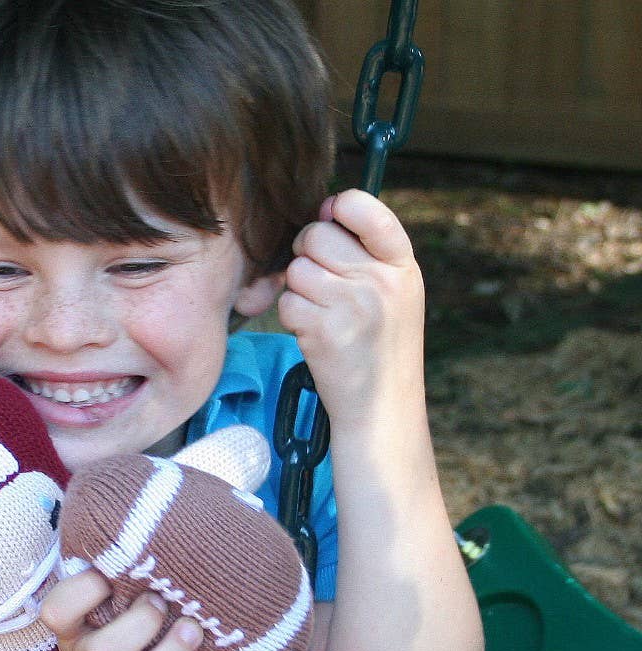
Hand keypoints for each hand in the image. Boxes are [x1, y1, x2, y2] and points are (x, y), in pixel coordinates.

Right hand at [39, 569, 235, 650]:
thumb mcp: (99, 599)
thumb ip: (113, 559)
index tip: (111, 572)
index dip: (82, 590)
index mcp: (71, 628)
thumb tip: (125, 480)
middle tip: (162, 600)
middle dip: (138, 625)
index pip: (56, 612)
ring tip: (195, 627)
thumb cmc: (111, 625)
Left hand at [277, 188, 425, 430]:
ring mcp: (351, 305)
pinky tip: (314, 333)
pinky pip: (287, 303)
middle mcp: (380, 281)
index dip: (339, 206)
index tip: (331, 218)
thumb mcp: (396, 293)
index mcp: (402, 264)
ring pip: (296, 270)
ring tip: (322, 312)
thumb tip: (324, 208)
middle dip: (307, 253)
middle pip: (316, 236)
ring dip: (299, 290)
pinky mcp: (322, 331)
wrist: (382, 406)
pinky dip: (292, 318)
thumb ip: (367, 253)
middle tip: (319, 278)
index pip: (365, 208)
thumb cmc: (381, 345)